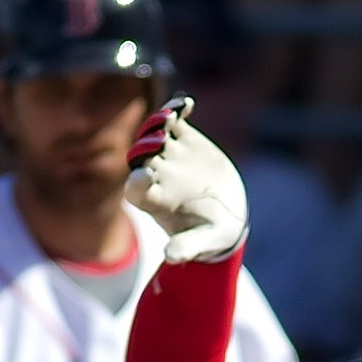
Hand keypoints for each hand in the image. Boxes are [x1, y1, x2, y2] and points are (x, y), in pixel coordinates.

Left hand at [125, 100, 246, 262]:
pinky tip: (187, 104)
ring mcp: (168, 154)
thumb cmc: (209, 234)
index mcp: (151, 200)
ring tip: (172, 116)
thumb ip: (186, 247)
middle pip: (140, 154)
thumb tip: (172, 256)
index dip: (138, 180)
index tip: (147, 176)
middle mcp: (154, 173)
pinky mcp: (184, 139)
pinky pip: (175, 119)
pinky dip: (178, 110)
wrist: (227, 215)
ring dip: (159, 122)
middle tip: (160, 140)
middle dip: (147, 146)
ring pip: (154, 132)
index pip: (134, 187)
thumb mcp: (202, 242)